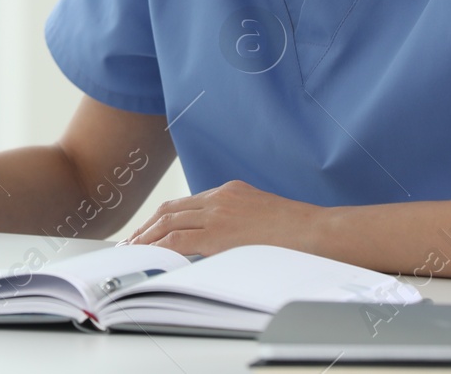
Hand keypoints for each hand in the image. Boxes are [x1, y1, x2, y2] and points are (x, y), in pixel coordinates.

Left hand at [122, 179, 324, 256]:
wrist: (320, 231)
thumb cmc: (302, 232)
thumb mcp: (265, 219)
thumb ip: (241, 225)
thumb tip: (227, 244)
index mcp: (230, 192)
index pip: (185, 204)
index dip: (162, 218)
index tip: (149, 231)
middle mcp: (220, 197)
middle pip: (170, 210)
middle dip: (147, 227)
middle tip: (130, 242)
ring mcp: (219, 213)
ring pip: (168, 223)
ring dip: (146, 238)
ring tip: (131, 252)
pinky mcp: (220, 233)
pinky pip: (179, 240)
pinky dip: (160, 248)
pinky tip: (150, 257)